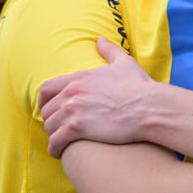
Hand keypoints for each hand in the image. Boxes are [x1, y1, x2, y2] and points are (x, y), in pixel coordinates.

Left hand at [39, 38, 155, 157]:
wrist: (148, 107)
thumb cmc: (139, 87)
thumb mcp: (124, 63)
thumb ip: (109, 51)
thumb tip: (100, 40)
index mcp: (79, 78)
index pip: (47, 88)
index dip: (44, 101)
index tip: (48, 109)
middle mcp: (72, 93)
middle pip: (47, 110)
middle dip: (51, 121)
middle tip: (60, 128)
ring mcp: (73, 110)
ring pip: (50, 127)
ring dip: (54, 136)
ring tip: (62, 142)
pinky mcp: (77, 129)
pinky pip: (55, 142)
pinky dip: (55, 149)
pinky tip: (61, 152)